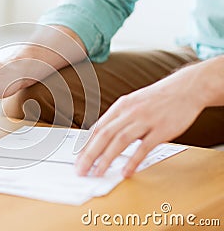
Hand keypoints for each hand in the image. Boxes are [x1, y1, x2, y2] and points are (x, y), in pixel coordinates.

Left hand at [75, 65, 206, 177]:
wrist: (184, 89)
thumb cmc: (156, 100)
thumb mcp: (132, 104)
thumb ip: (118, 120)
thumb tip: (101, 138)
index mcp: (120, 107)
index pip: (97, 128)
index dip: (85, 145)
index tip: (78, 160)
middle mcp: (129, 112)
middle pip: (104, 135)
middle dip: (90, 155)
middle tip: (82, 170)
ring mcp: (145, 120)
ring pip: (120, 140)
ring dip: (106, 159)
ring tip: (97, 172)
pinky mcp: (162, 129)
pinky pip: (144, 147)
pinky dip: (133, 160)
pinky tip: (126, 171)